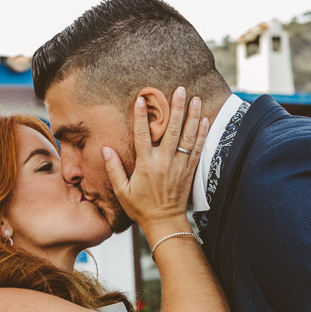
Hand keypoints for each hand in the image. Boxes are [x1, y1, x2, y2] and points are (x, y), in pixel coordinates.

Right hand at [102, 88, 209, 237]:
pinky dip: (202, 134)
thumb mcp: (122, 191)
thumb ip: (114, 169)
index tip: (141, 99)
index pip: (143, 135)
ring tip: (195, 98)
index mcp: (146, 165)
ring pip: (188, 136)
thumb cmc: (141, 208)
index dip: (141, 116)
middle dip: (177, 108)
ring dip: (192, 116)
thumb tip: (105, 149)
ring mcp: (179, 166)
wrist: (164, 222)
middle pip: (172, 130)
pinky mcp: (189, 171)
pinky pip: (198, 149)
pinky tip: (204, 119)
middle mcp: (164, 162)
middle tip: (180, 89)